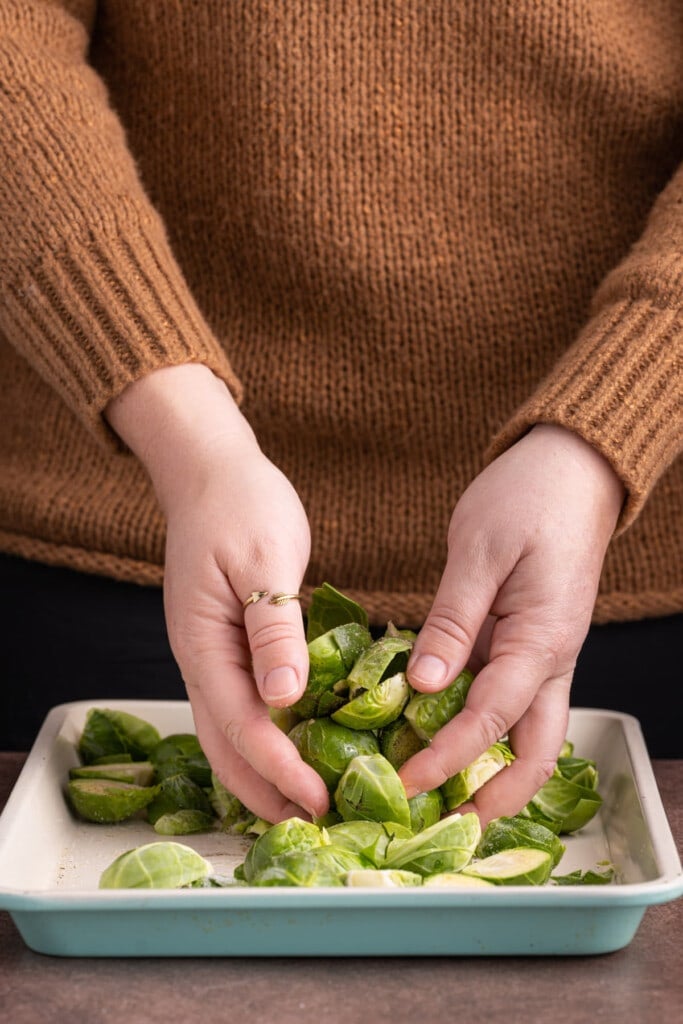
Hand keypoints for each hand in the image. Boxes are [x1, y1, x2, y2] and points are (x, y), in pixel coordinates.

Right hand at [105, 364, 328, 822]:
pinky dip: (266, 740)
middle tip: (317, 823)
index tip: (320, 799)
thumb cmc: (241, 506)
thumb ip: (272, 628)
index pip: (241, 725)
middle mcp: (199, 660)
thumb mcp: (263, 557)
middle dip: (267, 791)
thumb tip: (285, 700)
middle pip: (225, 745)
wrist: (213, 474)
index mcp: (203, 643)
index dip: (280, 768)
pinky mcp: (227, 647)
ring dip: (263, 774)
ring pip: (229, 733)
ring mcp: (209, 656)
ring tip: (307, 804)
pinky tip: (297, 749)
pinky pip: (241, 707)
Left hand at [400, 424, 624, 823]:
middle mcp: (551, 660)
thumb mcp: (479, 552)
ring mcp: (545, 654)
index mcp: (541, 641)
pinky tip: (442, 731)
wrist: (571, 470)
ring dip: (491, 770)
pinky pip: (512, 700)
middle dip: (492, 797)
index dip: (446, 757)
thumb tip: (420, 684)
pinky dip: (484, 728)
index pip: (489, 719)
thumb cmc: (527, 499)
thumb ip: (452, 622)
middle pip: (533, 753)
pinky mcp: (530, 643)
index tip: (404, 781)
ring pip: (527, 734)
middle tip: (439, 820)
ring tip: (440, 791)